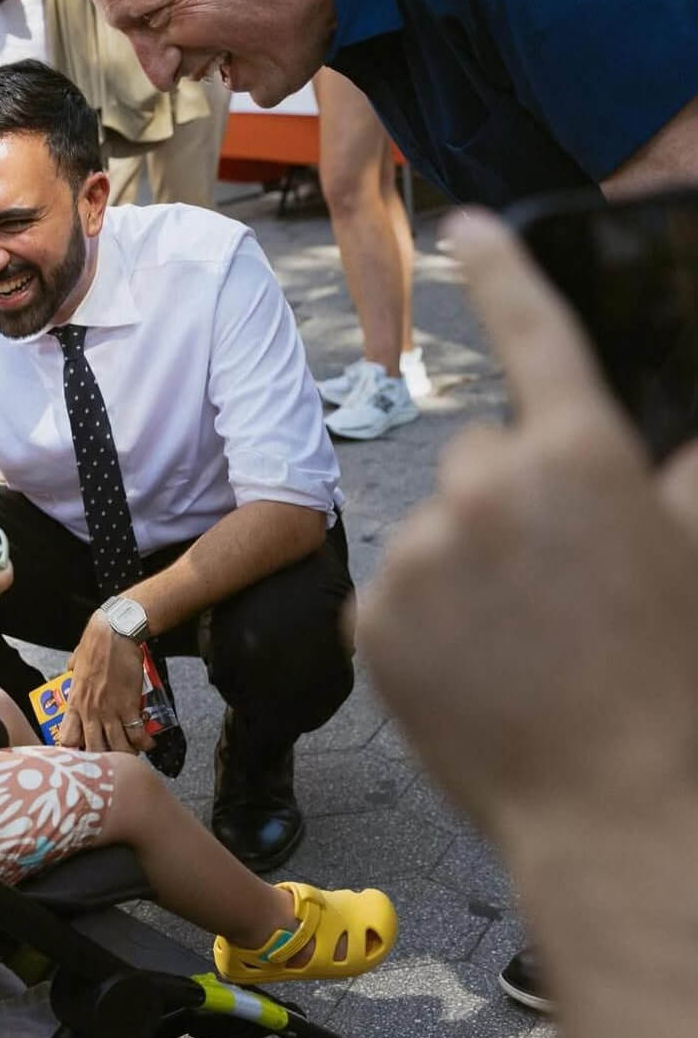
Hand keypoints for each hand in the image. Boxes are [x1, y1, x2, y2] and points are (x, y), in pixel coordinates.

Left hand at [59, 613, 150, 753]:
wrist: (115, 633)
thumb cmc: (96, 643)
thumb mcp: (76, 660)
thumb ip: (73, 670)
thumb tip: (70, 668)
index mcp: (75, 702)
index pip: (67, 738)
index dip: (73, 752)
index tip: (81, 756)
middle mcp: (90, 712)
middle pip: (93, 750)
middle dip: (103, 760)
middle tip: (111, 761)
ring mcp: (109, 711)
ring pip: (117, 748)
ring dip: (126, 754)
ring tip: (132, 754)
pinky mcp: (129, 706)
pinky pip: (136, 734)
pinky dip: (144, 743)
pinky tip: (148, 744)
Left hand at [360, 209, 697, 848]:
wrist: (610, 812)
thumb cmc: (671, 681)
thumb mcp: (696, 553)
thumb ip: (681, 476)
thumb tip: (666, 440)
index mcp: (579, 455)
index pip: (534, 332)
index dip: (504, 270)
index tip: (469, 226)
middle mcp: (488, 483)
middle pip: (480, 450)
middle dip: (510, 492)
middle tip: (555, 576)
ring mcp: (421, 550)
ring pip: (435, 523)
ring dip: (465, 559)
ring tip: (520, 637)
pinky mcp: (371, 612)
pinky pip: (395, 586)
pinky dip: (424, 613)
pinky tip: (476, 663)